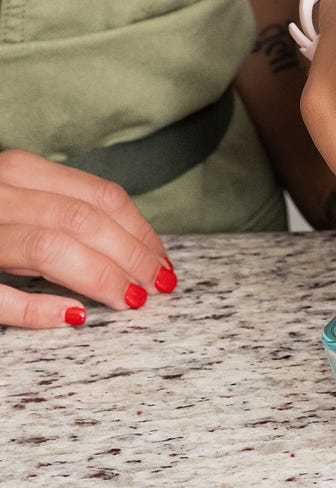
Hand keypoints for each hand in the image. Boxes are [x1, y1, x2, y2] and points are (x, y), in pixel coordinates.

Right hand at [0, 150, 172, 327]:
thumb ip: (61, 211)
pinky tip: (71, 316)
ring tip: (130, 299)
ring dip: (99, 276)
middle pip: (82, 220)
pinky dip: (36, 306)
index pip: (100, 196)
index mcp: (18, 171)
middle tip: (159, 286)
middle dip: (131, 255)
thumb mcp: (19, 201)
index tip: (164, 260)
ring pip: (48, 247)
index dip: (141, 229)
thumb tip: (132, 248)